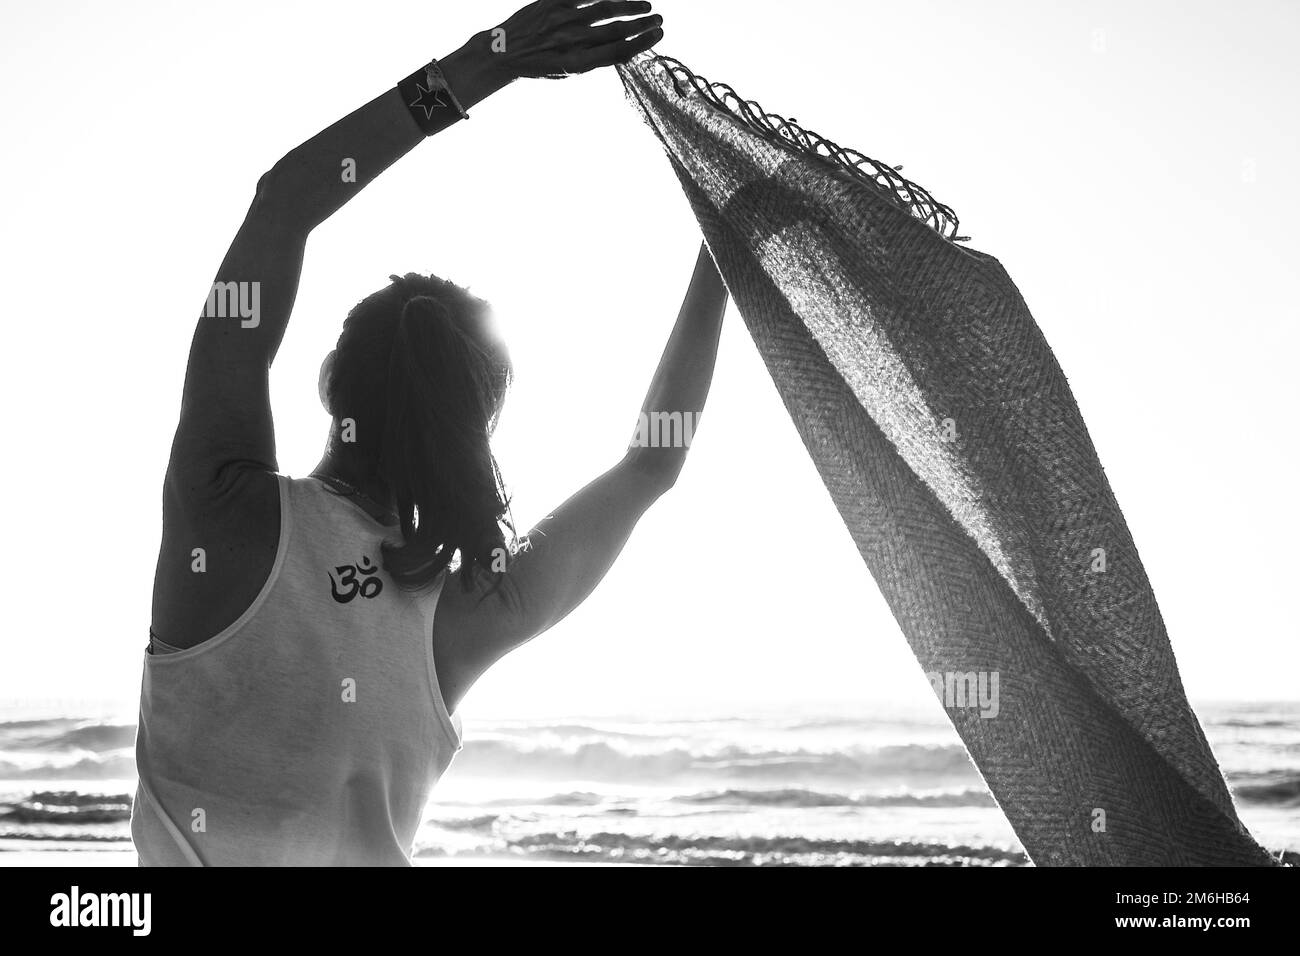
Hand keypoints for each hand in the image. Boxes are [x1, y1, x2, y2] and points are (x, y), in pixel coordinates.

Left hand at [491, 0, 662, 79]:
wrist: (504, 51)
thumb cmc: (540, 64)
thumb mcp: (568, 71)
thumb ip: (594, 59)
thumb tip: (624, 45)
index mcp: (577, 63)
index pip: (619, 52)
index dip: (642, 42)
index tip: (659, 34)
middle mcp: (571, 41)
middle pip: (616, 29)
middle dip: (642, 23)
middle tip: (659, 18)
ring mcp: (562, 19)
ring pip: (604, 8)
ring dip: (629, 5)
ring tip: (645, 5)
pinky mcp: (552, 2)